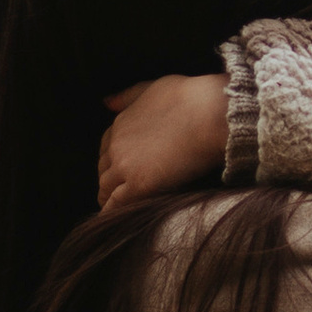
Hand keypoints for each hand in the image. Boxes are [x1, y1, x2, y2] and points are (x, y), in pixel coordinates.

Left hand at [98, 72, 231, 210]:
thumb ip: (127, 96)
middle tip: (116, 193)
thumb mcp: (152, 88)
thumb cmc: (188, 97)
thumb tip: (106, 103)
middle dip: (109, 180)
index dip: (111, 159)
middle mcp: (117, 145)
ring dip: (108, 199)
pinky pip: (116, 206)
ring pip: (106, 189)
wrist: (208, 114)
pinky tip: (114, 223)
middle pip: (103, 169)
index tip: (118, 169)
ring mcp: (125, 166)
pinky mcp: (139, 186)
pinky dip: (112, 214)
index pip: (106, 147)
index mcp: (119, 123)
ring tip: (114, 211)